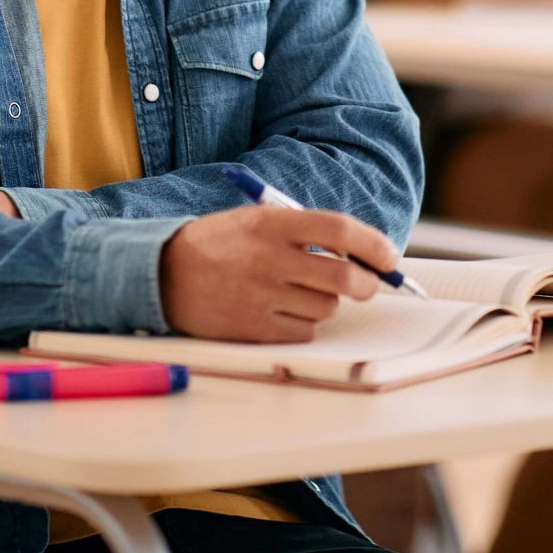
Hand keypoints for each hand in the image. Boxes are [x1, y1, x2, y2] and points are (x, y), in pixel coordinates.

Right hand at [160, 204, 394, 341]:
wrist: (163, 275)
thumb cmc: (219, 245)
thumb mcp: (256, 220)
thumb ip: (303, 232)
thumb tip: (360, 253)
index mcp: (272, 224)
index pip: (339, 230)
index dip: (374, 244)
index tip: (390, 257)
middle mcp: (270, 258)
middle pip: (344, 278)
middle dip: (366, 284)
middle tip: (366, 284)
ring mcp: (262, 295)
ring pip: (326, 308)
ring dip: (326, 303)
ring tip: (302, 292)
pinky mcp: (254, 328)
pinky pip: (304, 331)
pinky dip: (304, 324)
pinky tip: (283, 311)